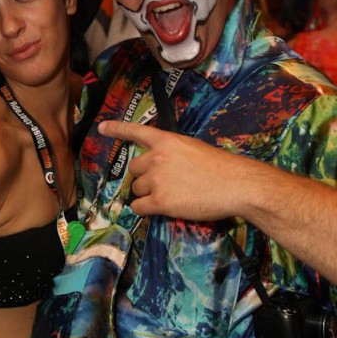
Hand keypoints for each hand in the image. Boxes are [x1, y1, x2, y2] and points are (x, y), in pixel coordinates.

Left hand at [98, 121, 244, 219]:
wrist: (235, 184)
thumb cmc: (221, 167)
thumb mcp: (193, 149)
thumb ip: (172, 154)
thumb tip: (161, 167)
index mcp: (166, 141)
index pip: (136, 131)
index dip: (116, 129)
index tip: (101, 127)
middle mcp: (156, 158)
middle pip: (134, 169)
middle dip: (144, 177)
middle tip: (163, 184)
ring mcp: (156, 180)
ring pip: (136, 189)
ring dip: (146, 194)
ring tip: (169, 196)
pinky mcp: (159, 202)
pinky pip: (138, 207)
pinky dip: (144, 209)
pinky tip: (158, 208)